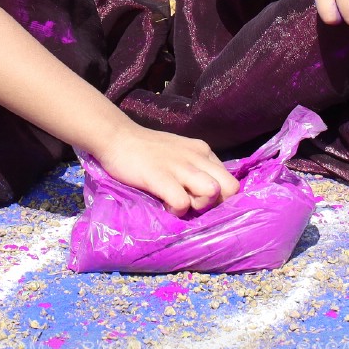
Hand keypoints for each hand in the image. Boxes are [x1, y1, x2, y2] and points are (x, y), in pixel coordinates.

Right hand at [91, 122, 240, 215]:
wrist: (117, 137)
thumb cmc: (148, 149)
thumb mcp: (181, 153)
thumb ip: (196, 168)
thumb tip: (210, 193)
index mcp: (203, 151)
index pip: (231, 180)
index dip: (220, 197)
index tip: (200, 198)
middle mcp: (197, 156)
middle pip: (230, 188)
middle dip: (215, 203)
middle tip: (193, 203)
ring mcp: (179, 166)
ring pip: (212, 192)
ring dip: (198, 206)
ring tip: (179, 204)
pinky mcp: (160, 177)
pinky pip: (182, 203)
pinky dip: (176, 211)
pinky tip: (164, 205)